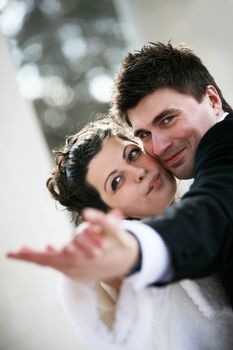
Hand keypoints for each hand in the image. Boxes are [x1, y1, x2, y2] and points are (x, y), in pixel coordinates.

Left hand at [7, 209, 138, 280]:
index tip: (23, 251)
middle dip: (30, 257)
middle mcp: (79, 268)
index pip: (57, 257)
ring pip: (52, 265)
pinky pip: (60, 267)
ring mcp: (78, 272)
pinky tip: (44, 249)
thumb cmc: (123, 245)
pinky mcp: (79, 273)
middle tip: (12, 253)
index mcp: (86, 259)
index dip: (40, 255)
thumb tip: (86, 213)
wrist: (132, 262)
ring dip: (35, 258)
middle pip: (49, 263)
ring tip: (19, 252)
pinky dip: (49, 259)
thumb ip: (104, 221)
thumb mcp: (118, 232)